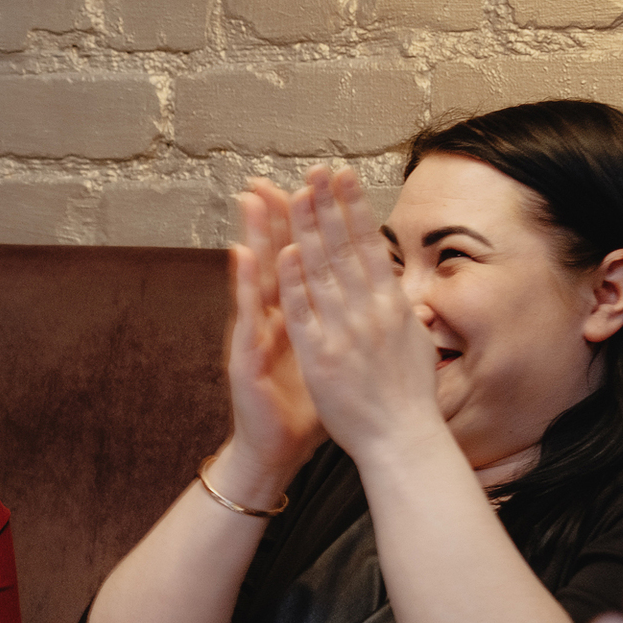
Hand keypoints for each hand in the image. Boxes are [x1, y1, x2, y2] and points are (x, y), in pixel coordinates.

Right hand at [226, 179, 324, 476]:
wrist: (274, 449)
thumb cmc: (309, 406)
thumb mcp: (333, 359)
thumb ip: (347, 326)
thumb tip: (379, 301)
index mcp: (299, 316)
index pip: (306, 258)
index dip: (312, 222)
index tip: (321, 184)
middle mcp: (272, 319)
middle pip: (278, 257)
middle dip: (280, 214)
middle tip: (279, 172)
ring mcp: (254, 335)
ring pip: (256, 277)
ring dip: (256, 236)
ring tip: (255, 198)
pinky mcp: (243, 356)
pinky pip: (247, 316)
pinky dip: (247, 286)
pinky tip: (244, 256)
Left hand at [277, 167, 447, 464]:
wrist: (403, 440)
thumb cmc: (409, 399)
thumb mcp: (413, 344)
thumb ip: (399, 314)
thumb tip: (397, 290)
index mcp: (392, 306)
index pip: (370, 246)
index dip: (354, 208)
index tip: (343, 177)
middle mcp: (370, 311)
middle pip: (345, 248)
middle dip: (330, 206)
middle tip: (317, 169)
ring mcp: (344, 331)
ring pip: (322, 271)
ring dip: (308, 229)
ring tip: (297, 193)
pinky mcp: (322, 355)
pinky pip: (304, 313)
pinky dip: (294, 282)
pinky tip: (284, 251)